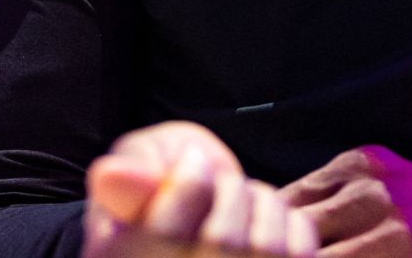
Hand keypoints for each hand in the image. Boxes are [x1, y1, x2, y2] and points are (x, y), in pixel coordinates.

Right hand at [84, 120, 318, 257]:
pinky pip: (299, 249)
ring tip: (240, 202)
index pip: (165, 234)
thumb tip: (112, 174)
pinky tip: (263, 222)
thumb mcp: (132, 174)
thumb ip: (127, 173)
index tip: (191, 161)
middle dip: (229, 189)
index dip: (189, 179)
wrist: (188, 225)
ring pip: (265, 248)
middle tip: (219, 182)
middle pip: (222, 243)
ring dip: (260, 202)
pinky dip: (288, 220)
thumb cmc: (158, 195)